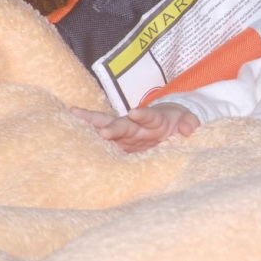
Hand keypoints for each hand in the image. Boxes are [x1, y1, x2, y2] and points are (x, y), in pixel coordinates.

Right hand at [70, 103, 199, 152]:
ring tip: (74, 120)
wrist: (168, 126)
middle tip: (103, 132)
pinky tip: (70, 143)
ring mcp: (125, 136)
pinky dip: (88, 144)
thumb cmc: (177, 123)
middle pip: (122, 124)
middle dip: (113, 127)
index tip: (135, 113)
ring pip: (105, 130)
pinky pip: (103, 147)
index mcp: (153, 120)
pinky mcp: (119, 147)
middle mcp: (135, 126)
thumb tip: (187, 129)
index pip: (148, 116)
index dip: (142, 114)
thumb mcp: (188, 120)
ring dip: (92, 129)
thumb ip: (190, 122)